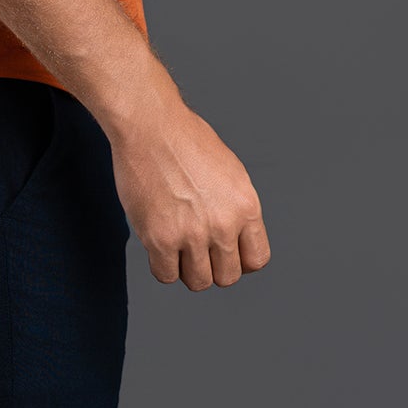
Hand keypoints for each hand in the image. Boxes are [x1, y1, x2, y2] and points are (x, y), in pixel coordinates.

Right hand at [106, 87, 270, 290]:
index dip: (239, 260)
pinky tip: (159, 245)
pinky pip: (166, 275)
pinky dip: (163, 265)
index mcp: (246, 207)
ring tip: (176, 246)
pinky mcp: (159, 238)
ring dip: (187, 269)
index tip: (224, 253)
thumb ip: (235, 208)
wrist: (151, 126)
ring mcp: (192, 234)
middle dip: (212, 266)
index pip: (256, 260)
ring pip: (198, 281)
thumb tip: (233, 238)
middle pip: (227, 277)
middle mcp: (224, 224)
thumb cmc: (185, 140)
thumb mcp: (230, 173)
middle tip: (196, 249)